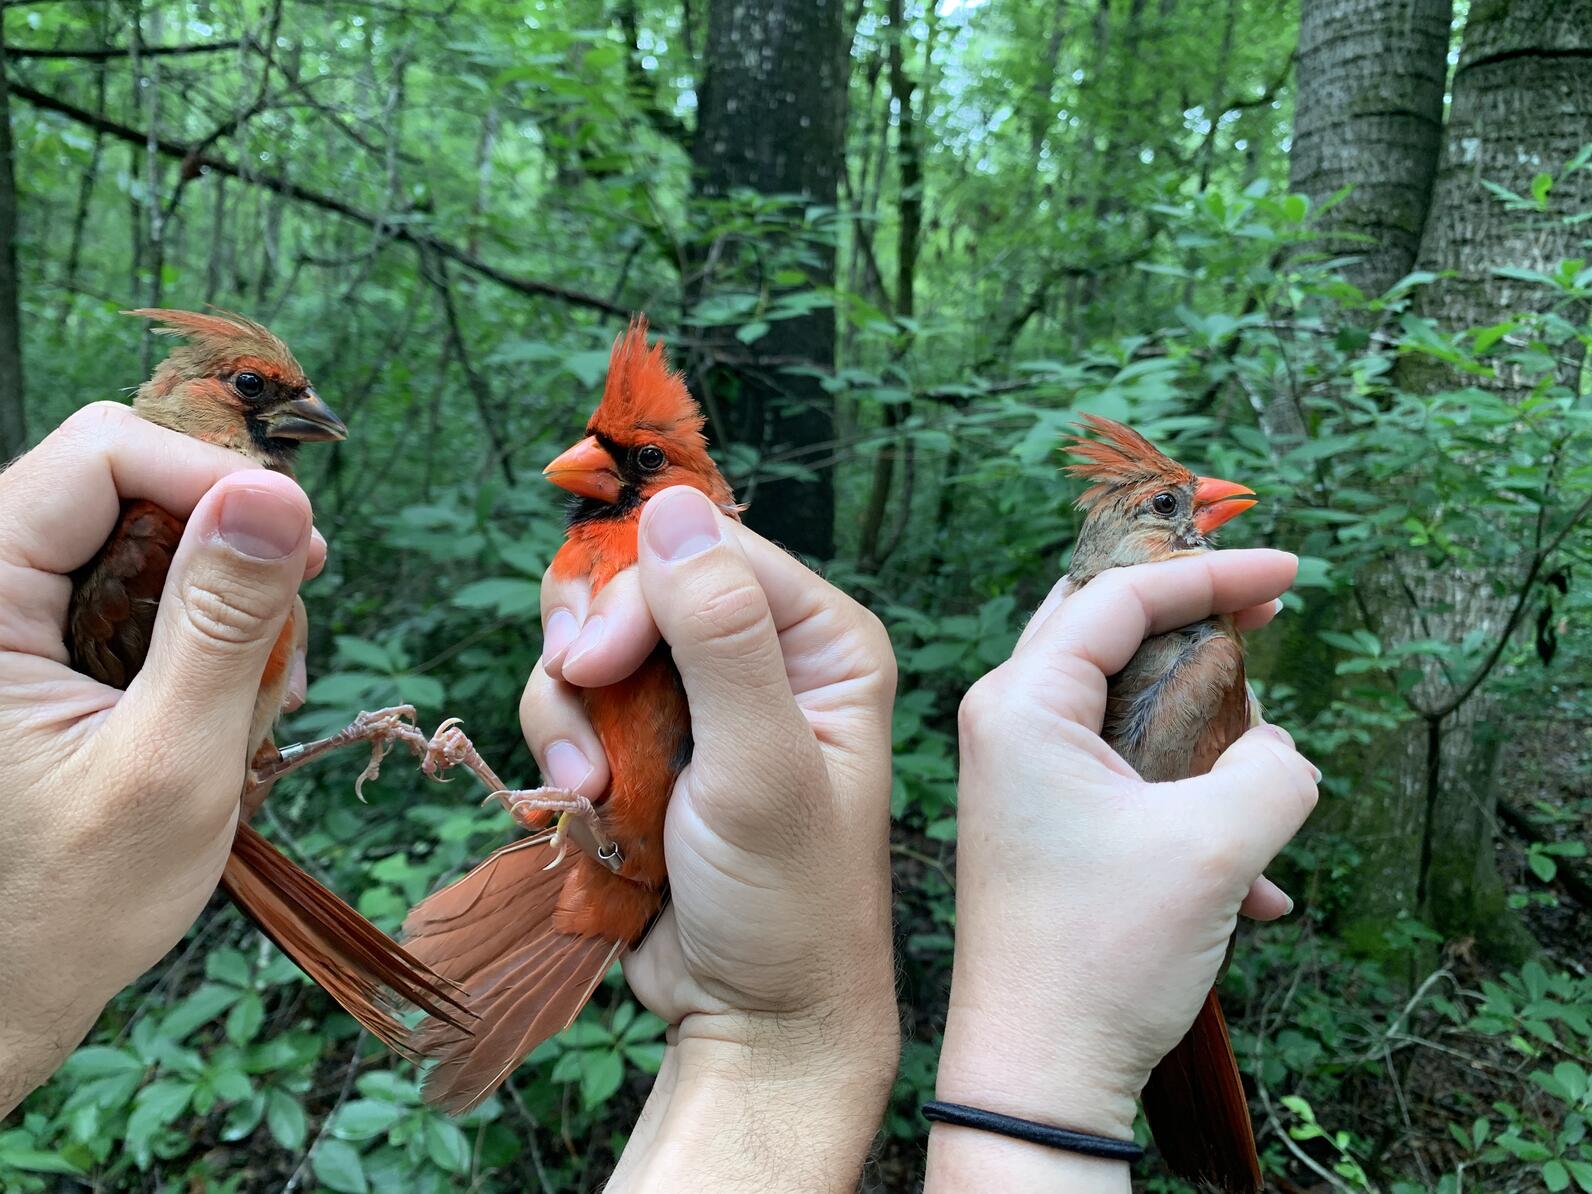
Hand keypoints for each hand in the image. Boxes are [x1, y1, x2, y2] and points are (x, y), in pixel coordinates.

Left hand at [0, 404, 323, 1115]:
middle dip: (224, 546)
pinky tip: (229, 701)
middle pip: (125, 483)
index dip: (208, 475)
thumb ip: (221, 623)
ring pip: (143, 535)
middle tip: (285, 636)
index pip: (97, 453)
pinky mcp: (41, 648)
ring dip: (223, 600)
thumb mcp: (172, 762)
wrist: (6, 995)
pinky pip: (138, 591)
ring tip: (257, 691)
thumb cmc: (71, 903)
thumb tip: (276, 492)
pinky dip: (202, 634)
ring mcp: (13, 621)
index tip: (299, 546)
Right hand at [520, 486, 898, 1190]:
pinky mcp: (647, 743)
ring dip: (566, 711)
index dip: (635, 593)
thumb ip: (722, 634)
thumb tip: (672, 505)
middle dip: (590, 649)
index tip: (594, 664)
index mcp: (821, 638)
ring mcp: (699, 698)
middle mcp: (762, 651)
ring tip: (589, 788)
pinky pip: (572, 701)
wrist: (751, 1015)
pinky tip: (582, 806)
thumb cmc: (786, 900)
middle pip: (635, 583)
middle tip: (580, 712)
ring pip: (590, 641)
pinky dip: (560, 747)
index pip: (704, 550)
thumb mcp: (761, 764)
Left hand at [929, 551, 1318, 1191]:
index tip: (1289, 574)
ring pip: (1122, 702)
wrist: (1039, 1073)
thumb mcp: (1217, 848)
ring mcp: (1018, 773)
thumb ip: (1274, 769)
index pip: (1122, 595)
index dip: (1213, 574)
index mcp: (1024, 704)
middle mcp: (1007, 723)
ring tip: (1257, 784)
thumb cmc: (1102, 956)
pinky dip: (1186, 801)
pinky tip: (1248, 889)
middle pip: (1109, 629)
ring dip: (1201, 728)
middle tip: (1266, 622)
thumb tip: (1276, 749)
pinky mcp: (1040, 819)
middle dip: (1195, 626)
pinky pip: (1123, 771)